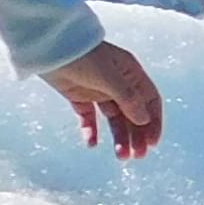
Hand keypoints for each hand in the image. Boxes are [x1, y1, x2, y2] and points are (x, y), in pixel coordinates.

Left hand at [43, 42, 165, 156]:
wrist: (50, 47)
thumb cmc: (84, 56)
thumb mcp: (109, 76)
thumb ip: (128, 98)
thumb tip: (145, 120)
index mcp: (131, 74)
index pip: (150, 101)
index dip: (153, 122)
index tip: (152, 143)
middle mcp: (119, 84)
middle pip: (134, 114)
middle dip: (137, 135)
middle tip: (137, 157)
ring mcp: (99, 91)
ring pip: (114, 119)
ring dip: (120, 138)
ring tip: (121, 157)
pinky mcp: (80, 97)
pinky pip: (90, 118)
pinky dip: (92, 131)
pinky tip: (92, 144)